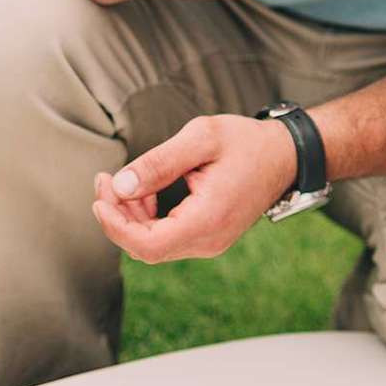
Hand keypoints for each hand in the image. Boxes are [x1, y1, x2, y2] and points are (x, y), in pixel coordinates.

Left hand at [90, 114, 294, 261]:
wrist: (285, 155)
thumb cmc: (246, 142)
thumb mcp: (201, 138)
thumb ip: (159, 162)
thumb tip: (120, 186)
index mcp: (208, 220)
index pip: (147, 244)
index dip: (115, 226)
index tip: (100, 196)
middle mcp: (209, 240)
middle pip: (145, 247)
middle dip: (118, 216)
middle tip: (104, 180)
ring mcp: (210, 242)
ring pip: (154, 244)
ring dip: (131, 217)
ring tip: (122, 182)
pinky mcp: (208, 237)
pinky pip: (167, 238)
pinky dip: (147, 219)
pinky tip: (145, 192)